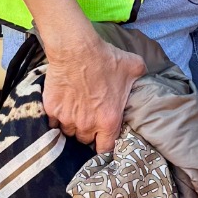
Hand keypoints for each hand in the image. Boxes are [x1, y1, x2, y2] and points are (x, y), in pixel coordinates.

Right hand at [40, 26, 144, 153]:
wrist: (76, 49)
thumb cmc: (105, 58)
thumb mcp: (133, 67)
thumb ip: (140, 76)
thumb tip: (145, 75)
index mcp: (109, 121)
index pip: (106, 148)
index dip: (104, 144)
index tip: (103, 138)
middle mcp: (87, 125)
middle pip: (85, 140)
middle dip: (88, 132)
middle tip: (89, 118)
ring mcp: (67, 118)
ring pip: (68, 131)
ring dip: (72, 125)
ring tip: (75, 111)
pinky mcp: (52, 110)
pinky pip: (53, 122)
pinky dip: (56, 117)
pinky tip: (61, 106)